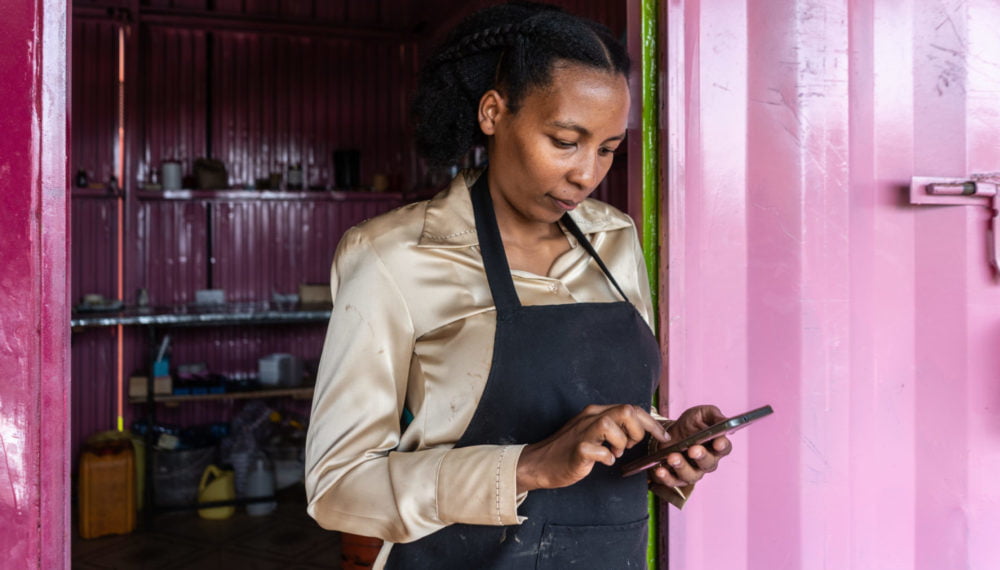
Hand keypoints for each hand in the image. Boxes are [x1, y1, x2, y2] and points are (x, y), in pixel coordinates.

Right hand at [516, 404, 670, 492]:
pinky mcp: (577, 450)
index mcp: (597, 412)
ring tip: (614, 453)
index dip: (652, 423)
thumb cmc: (569, 450)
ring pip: (612, 425)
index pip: (632, 408)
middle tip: (630, 445)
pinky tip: (603, 462)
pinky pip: (599, 450)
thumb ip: (614, 429)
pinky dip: (606, 458)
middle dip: (638, 431)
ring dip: (621, 443)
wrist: (540, 463)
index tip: (663, 437)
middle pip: (626, 411)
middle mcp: (590, 417)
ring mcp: (582, 432)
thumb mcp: (594, 434)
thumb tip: (641, 431)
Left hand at [648, 405, 731, 490]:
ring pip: (692, 475)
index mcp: (716, 445)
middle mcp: (707, 461)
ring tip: (673, 457)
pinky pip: (673, 481)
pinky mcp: (678, 478)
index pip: (724, 448)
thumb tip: (725, 421)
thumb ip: (714, 415)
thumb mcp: (702, 414)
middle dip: (701, 456)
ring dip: (682, 467)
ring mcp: (693, 471)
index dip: (722, 446)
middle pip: (709, 463)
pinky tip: (660, 470)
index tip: (717, 442)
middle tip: (693, 449)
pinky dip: (667, 477)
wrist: (670, 433)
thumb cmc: (690, 424)